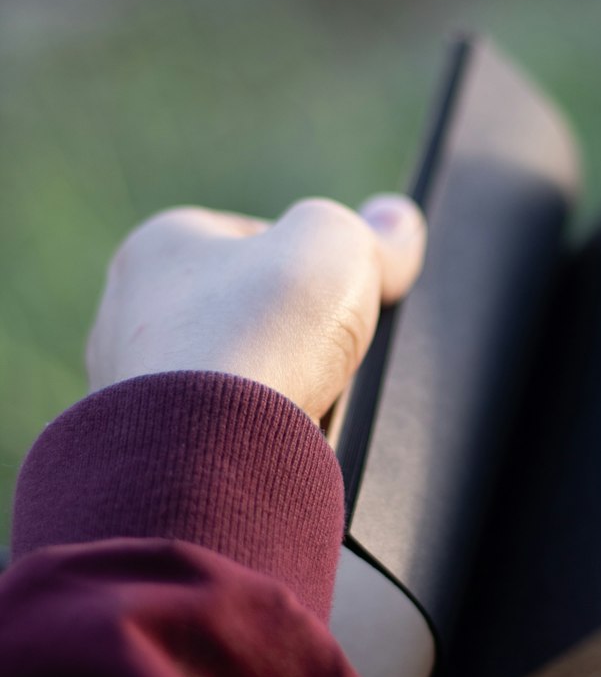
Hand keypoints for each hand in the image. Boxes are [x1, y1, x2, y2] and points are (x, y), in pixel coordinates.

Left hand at [86, 195, 426, 423]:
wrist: (207, 452)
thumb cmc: (259, 330)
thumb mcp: (336, 246)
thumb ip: (372, 231)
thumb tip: (396, 223)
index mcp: (157, 246)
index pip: (250, 236)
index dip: (307, 259)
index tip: (338, 287)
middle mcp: (128, 315)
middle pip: (243, 311)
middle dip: (295, 332)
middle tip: (332, 347)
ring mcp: (134, 388)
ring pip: (233, 376)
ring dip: (280, 385)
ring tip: (313, 398)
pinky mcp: (152, 450)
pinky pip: (222, 433)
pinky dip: (260, 434)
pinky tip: (285, 439)